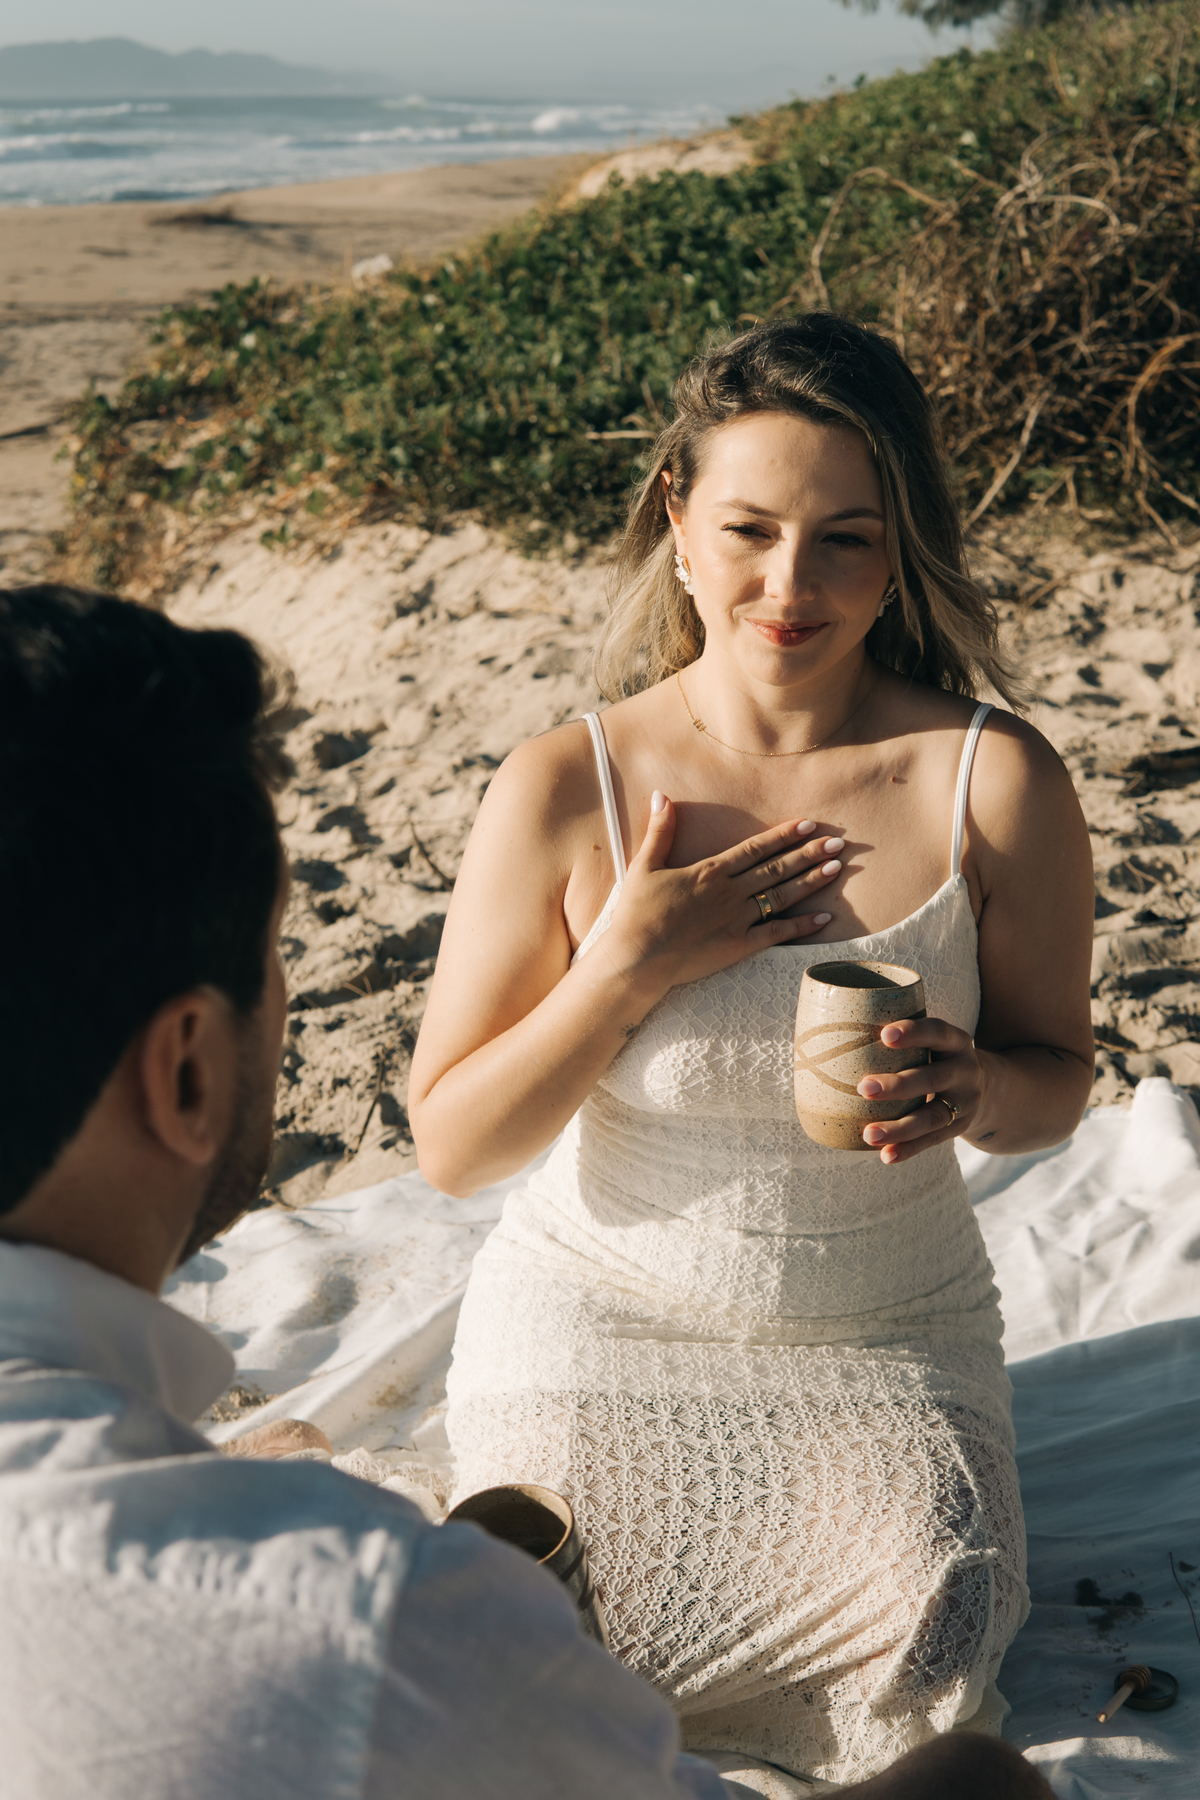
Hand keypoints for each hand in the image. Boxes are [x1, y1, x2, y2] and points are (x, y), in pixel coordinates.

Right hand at [600, 795, 841, 994]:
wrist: (637, 957)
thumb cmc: (636, 912)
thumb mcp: (644, 866)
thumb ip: (659, 831)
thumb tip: (660, 796)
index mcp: (711, 871)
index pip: (755, 848)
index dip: (783, 835)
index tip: (808, 825)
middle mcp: (730, 892)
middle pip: (777, 868)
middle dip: (809, 854)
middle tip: (838, 844)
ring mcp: (737, 920)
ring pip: (782, 896)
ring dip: (811, 882)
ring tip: (836, 869)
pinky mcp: (738, 946)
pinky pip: (777, 933)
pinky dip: (802, 926)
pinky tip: (824, 918)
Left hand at [856, 1017, 988, 1164]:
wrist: (988, 1089)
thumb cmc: (937, 1057)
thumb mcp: (932, 1041)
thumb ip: (899, 1038)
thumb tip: (829, 1028)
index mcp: (955, 1041)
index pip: (937, 1031)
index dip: (913, 1032)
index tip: (884, 1035)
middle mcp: (965, 1070)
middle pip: (933, 1078)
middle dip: (899, 1085)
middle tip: (863, 1088)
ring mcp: (965, 1102)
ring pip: (933, 1117)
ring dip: (900, 1127)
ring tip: (869, 1134)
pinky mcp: (960, 1128)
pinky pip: (933, 1140)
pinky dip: (908, 1149)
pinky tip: (886, 1155)